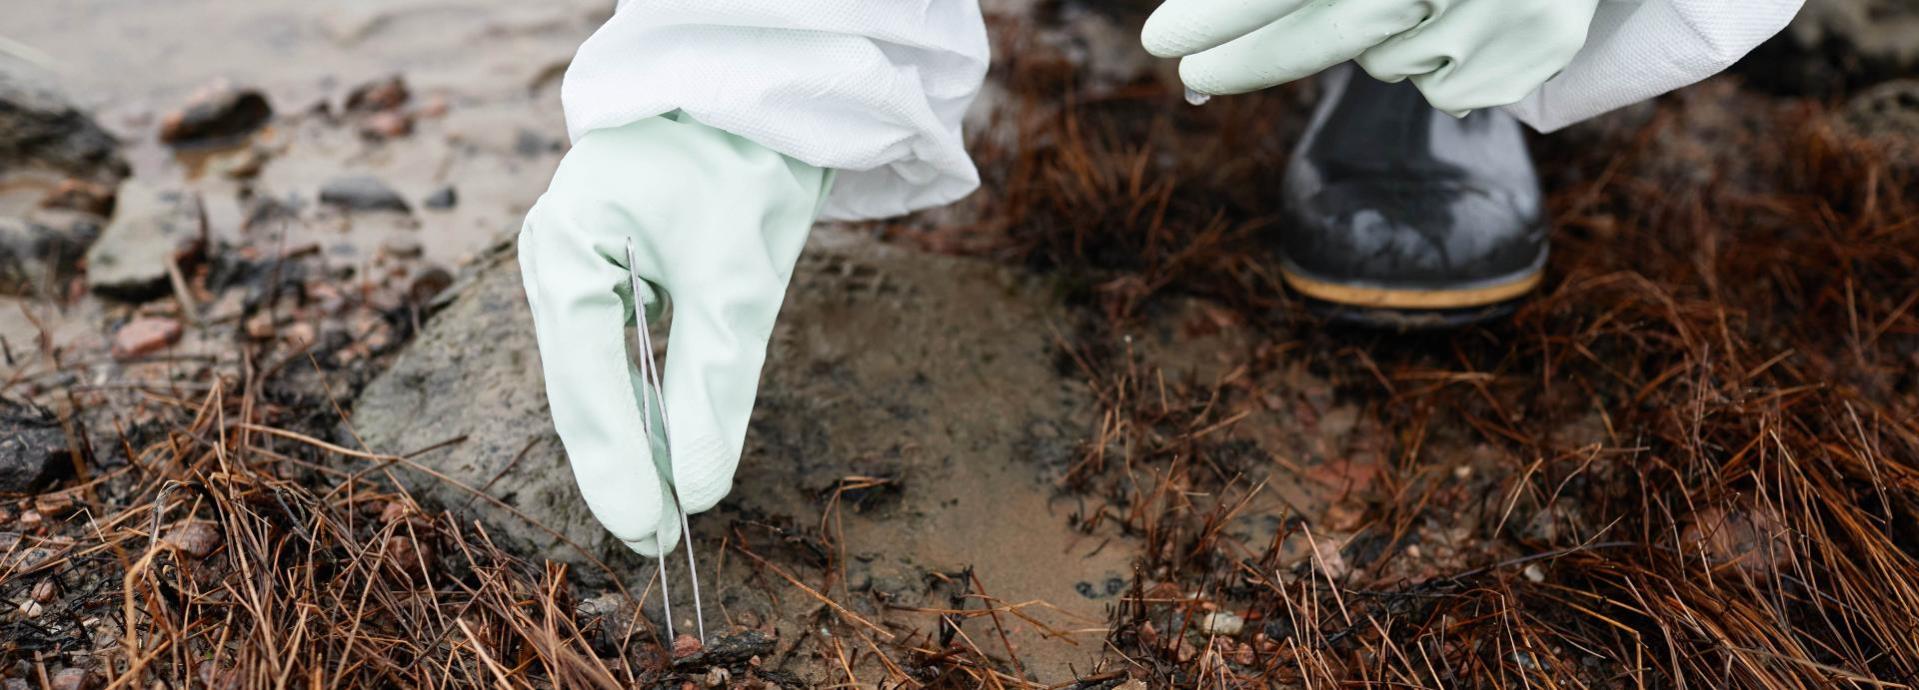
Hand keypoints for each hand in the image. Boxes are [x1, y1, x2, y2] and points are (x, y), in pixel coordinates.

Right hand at [519, 114, 828, 555]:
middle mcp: (552, 257)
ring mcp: (571, 266)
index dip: (615, 461)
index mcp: (565, 244)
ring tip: (661, 515)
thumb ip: (714, 383)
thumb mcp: (737, 279)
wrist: (756, 98)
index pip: (583, 376)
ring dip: (629, 441)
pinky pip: (611, 355)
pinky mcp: (601, 275)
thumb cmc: (742, 164)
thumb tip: (699, 485)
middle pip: (578, 384)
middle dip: (619, 463)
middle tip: (657, 540)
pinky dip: (638, 403)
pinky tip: (662, 455)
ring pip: (592, 376)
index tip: (647, 528)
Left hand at [1143, 0, 1601, 114]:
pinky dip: (1438, 61)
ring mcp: (1504, 14)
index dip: (1222, 9)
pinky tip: (1471, 17)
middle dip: (1251, 58)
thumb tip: (1212, 12)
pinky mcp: (1537, 51)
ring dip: (1380, 38)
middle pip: (1333, 29)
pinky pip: (1445, 87)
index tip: (1161, 40)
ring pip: (1388, 61)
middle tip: (1191, 77)